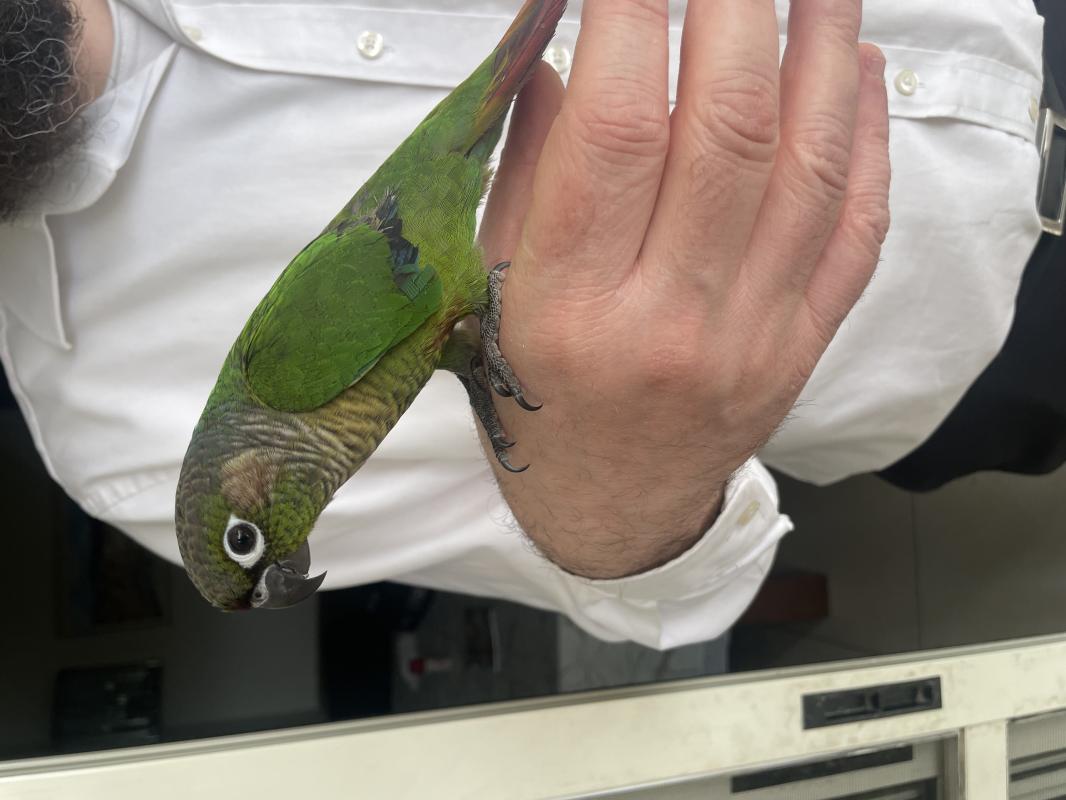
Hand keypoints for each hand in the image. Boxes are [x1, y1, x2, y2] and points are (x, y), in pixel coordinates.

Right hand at [478, 0, 889, 578]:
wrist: (606, 507)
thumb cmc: (537, 399)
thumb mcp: (497, 291)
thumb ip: (531, 169)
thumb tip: (567, 47)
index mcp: (567, 306)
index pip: (612, 132)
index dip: (630, 18)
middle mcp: (663, 323)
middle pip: (726, 133)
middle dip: (737, 13)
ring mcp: (746, 340)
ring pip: (806, 172)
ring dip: (820, 56)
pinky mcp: (797, 350)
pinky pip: (853, 235)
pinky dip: (866, 143)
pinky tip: (858, 76)